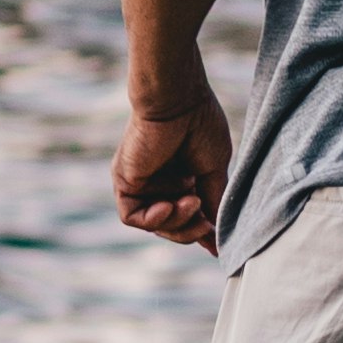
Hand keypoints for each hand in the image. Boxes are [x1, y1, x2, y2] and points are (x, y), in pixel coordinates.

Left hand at [112, 78, 230, 247]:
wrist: (178, 99)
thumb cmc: (200, 124)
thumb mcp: (213, 171)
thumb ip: (213, 203)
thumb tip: (218, 239)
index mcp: (183, 177)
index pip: (189, 216)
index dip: (203, 232)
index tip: (217, 244)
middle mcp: (160, 181)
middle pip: (171, 226)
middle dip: (190, 231)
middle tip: (206, 226)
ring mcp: (141, 182)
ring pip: (154, 224)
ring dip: (176, 223)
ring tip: (192, 203)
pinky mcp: (124, 180)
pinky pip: (132, 216)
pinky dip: (153, 219)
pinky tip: (169, 206)